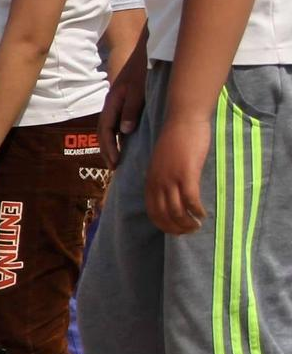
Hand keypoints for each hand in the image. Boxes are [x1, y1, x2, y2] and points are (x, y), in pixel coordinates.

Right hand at [100, 59, 147, 166]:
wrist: (142, 50)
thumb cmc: (141, 68)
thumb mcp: (138, 89)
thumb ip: (131, 109)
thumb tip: (125, 132)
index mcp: (112, 102)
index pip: (105, 130)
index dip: (109, 147)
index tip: (116, 162)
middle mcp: (112, 104)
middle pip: (103, 131)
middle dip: (106, 150)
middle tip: (113, 166)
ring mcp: (117, 103)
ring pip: (109, 127)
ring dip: (111, 144)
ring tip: (116, 159)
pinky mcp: (125, 101)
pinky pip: (117, 122)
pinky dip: (118, 135)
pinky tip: (126, 142)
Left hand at [145, 114, 209, 234]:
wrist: (183, 120)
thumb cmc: (176, 139)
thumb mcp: (162, 161)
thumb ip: (162, 177)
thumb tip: (169, 192)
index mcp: (150, 180)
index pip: (152, 211)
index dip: (163, 224)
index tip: (175, 231)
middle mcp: (157, 182)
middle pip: (163, 215)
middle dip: (175, 228)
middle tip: (189, 232)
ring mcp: (171, 179)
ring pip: (176, 211)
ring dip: (187, 223)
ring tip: (197, 226)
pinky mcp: (186, 173)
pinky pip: (190, 200)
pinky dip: (196, 211)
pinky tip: (203, 214)